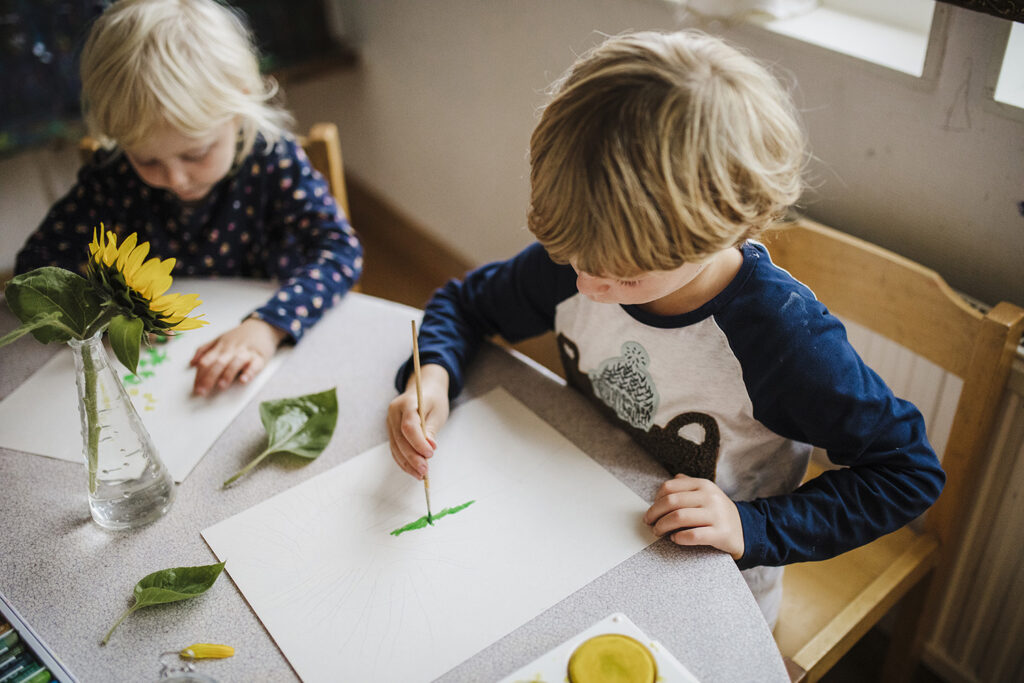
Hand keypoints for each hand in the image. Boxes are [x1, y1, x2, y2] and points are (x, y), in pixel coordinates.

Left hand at [189, 317, 287, 395]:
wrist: (263, 326)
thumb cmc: (240, 336)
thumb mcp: (220, 339)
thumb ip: (204, 350)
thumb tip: (192, 363)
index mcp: (220, 347)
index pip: (206, 361)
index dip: (199, 375)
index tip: (195, 388)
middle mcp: (231, 350)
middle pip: (218, 364)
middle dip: (208, 378)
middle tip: (202, 392)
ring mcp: (246, 353)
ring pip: (235, 363)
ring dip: (227, 374)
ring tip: (221, 386)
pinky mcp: (260, 357)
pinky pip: (254, 365)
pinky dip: (249, 372)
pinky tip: (244, 380)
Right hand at [386, 363, 449, 478]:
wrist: (424, 388)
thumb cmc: (433, 399)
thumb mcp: (437, 411)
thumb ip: (431, 430)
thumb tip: (429, 448)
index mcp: (407, 403)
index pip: (409, 426)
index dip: (418, 443)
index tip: (430, 454)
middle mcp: (394, 412)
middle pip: (400, 439)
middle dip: (412, 457)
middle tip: (425, 471)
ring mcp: (390, 421)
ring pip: (395, 446)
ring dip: (407, 463)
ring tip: (421, 475)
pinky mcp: (391, 430)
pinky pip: (395, 448)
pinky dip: (403, 460)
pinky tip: (413, 470)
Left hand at [643, 474, 744, 559]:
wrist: (745, 530)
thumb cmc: (717, 512)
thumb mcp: (706, 493)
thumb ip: (688, 485)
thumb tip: (671, 481)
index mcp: (703, 484)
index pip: (669, 487)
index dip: (655, 500)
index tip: (651, 510)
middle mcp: (710, 497)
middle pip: (671, 502)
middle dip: (654, 514)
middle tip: (649, 523)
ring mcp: (716, 514)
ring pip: (679, 517)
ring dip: (662, 526)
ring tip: (659, 532)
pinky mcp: (720, 533)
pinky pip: (692, 535)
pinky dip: (678, 538)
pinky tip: (675, 539)